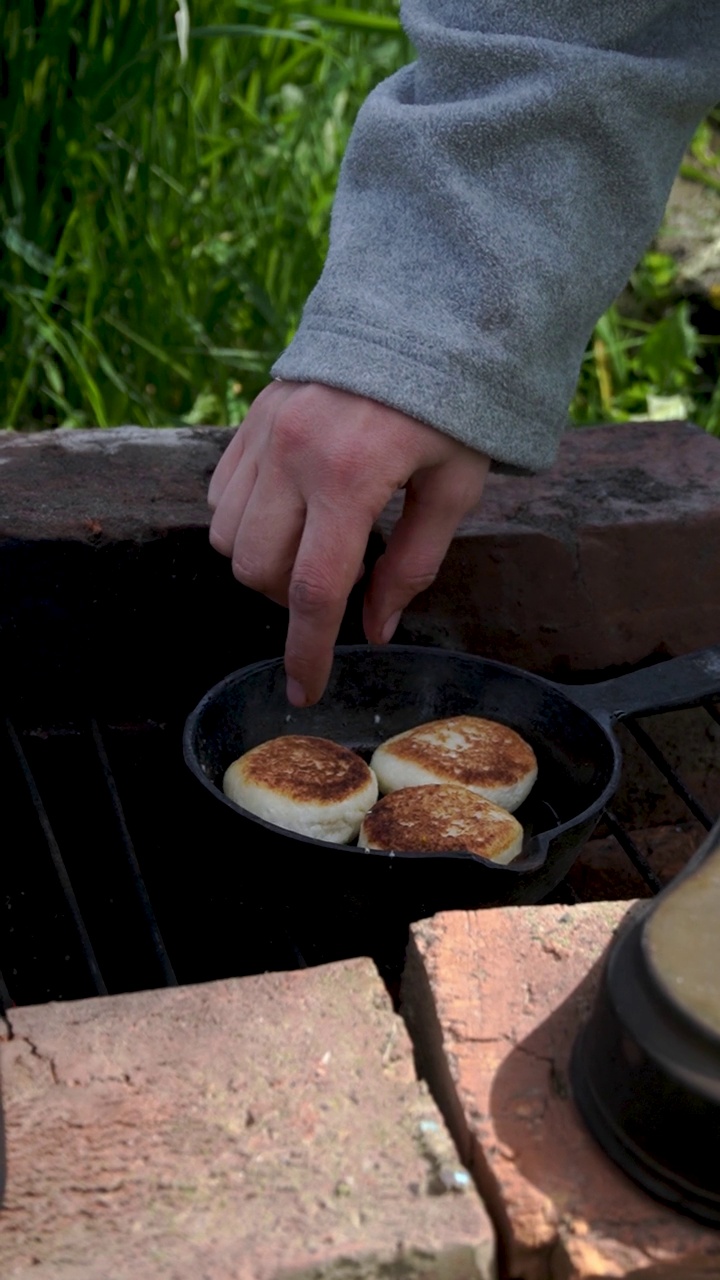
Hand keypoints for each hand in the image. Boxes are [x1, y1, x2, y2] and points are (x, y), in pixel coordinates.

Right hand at [208, 381, 489, 705]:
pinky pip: (221, 497)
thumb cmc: (453, 407)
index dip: (307, 651)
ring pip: (228, 539)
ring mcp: (263, 433)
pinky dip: (246, 522)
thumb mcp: (453, 488)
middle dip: (290, 599)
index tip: (304, 689)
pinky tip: (291, 509)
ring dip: (265, 562)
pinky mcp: (250, 418)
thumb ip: (412, 564)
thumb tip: (376, 630)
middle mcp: (293, 455)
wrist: (422, 315)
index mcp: (352, 476)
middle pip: (259, 571)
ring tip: (316, 539)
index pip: (314, 590)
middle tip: (341, 575)